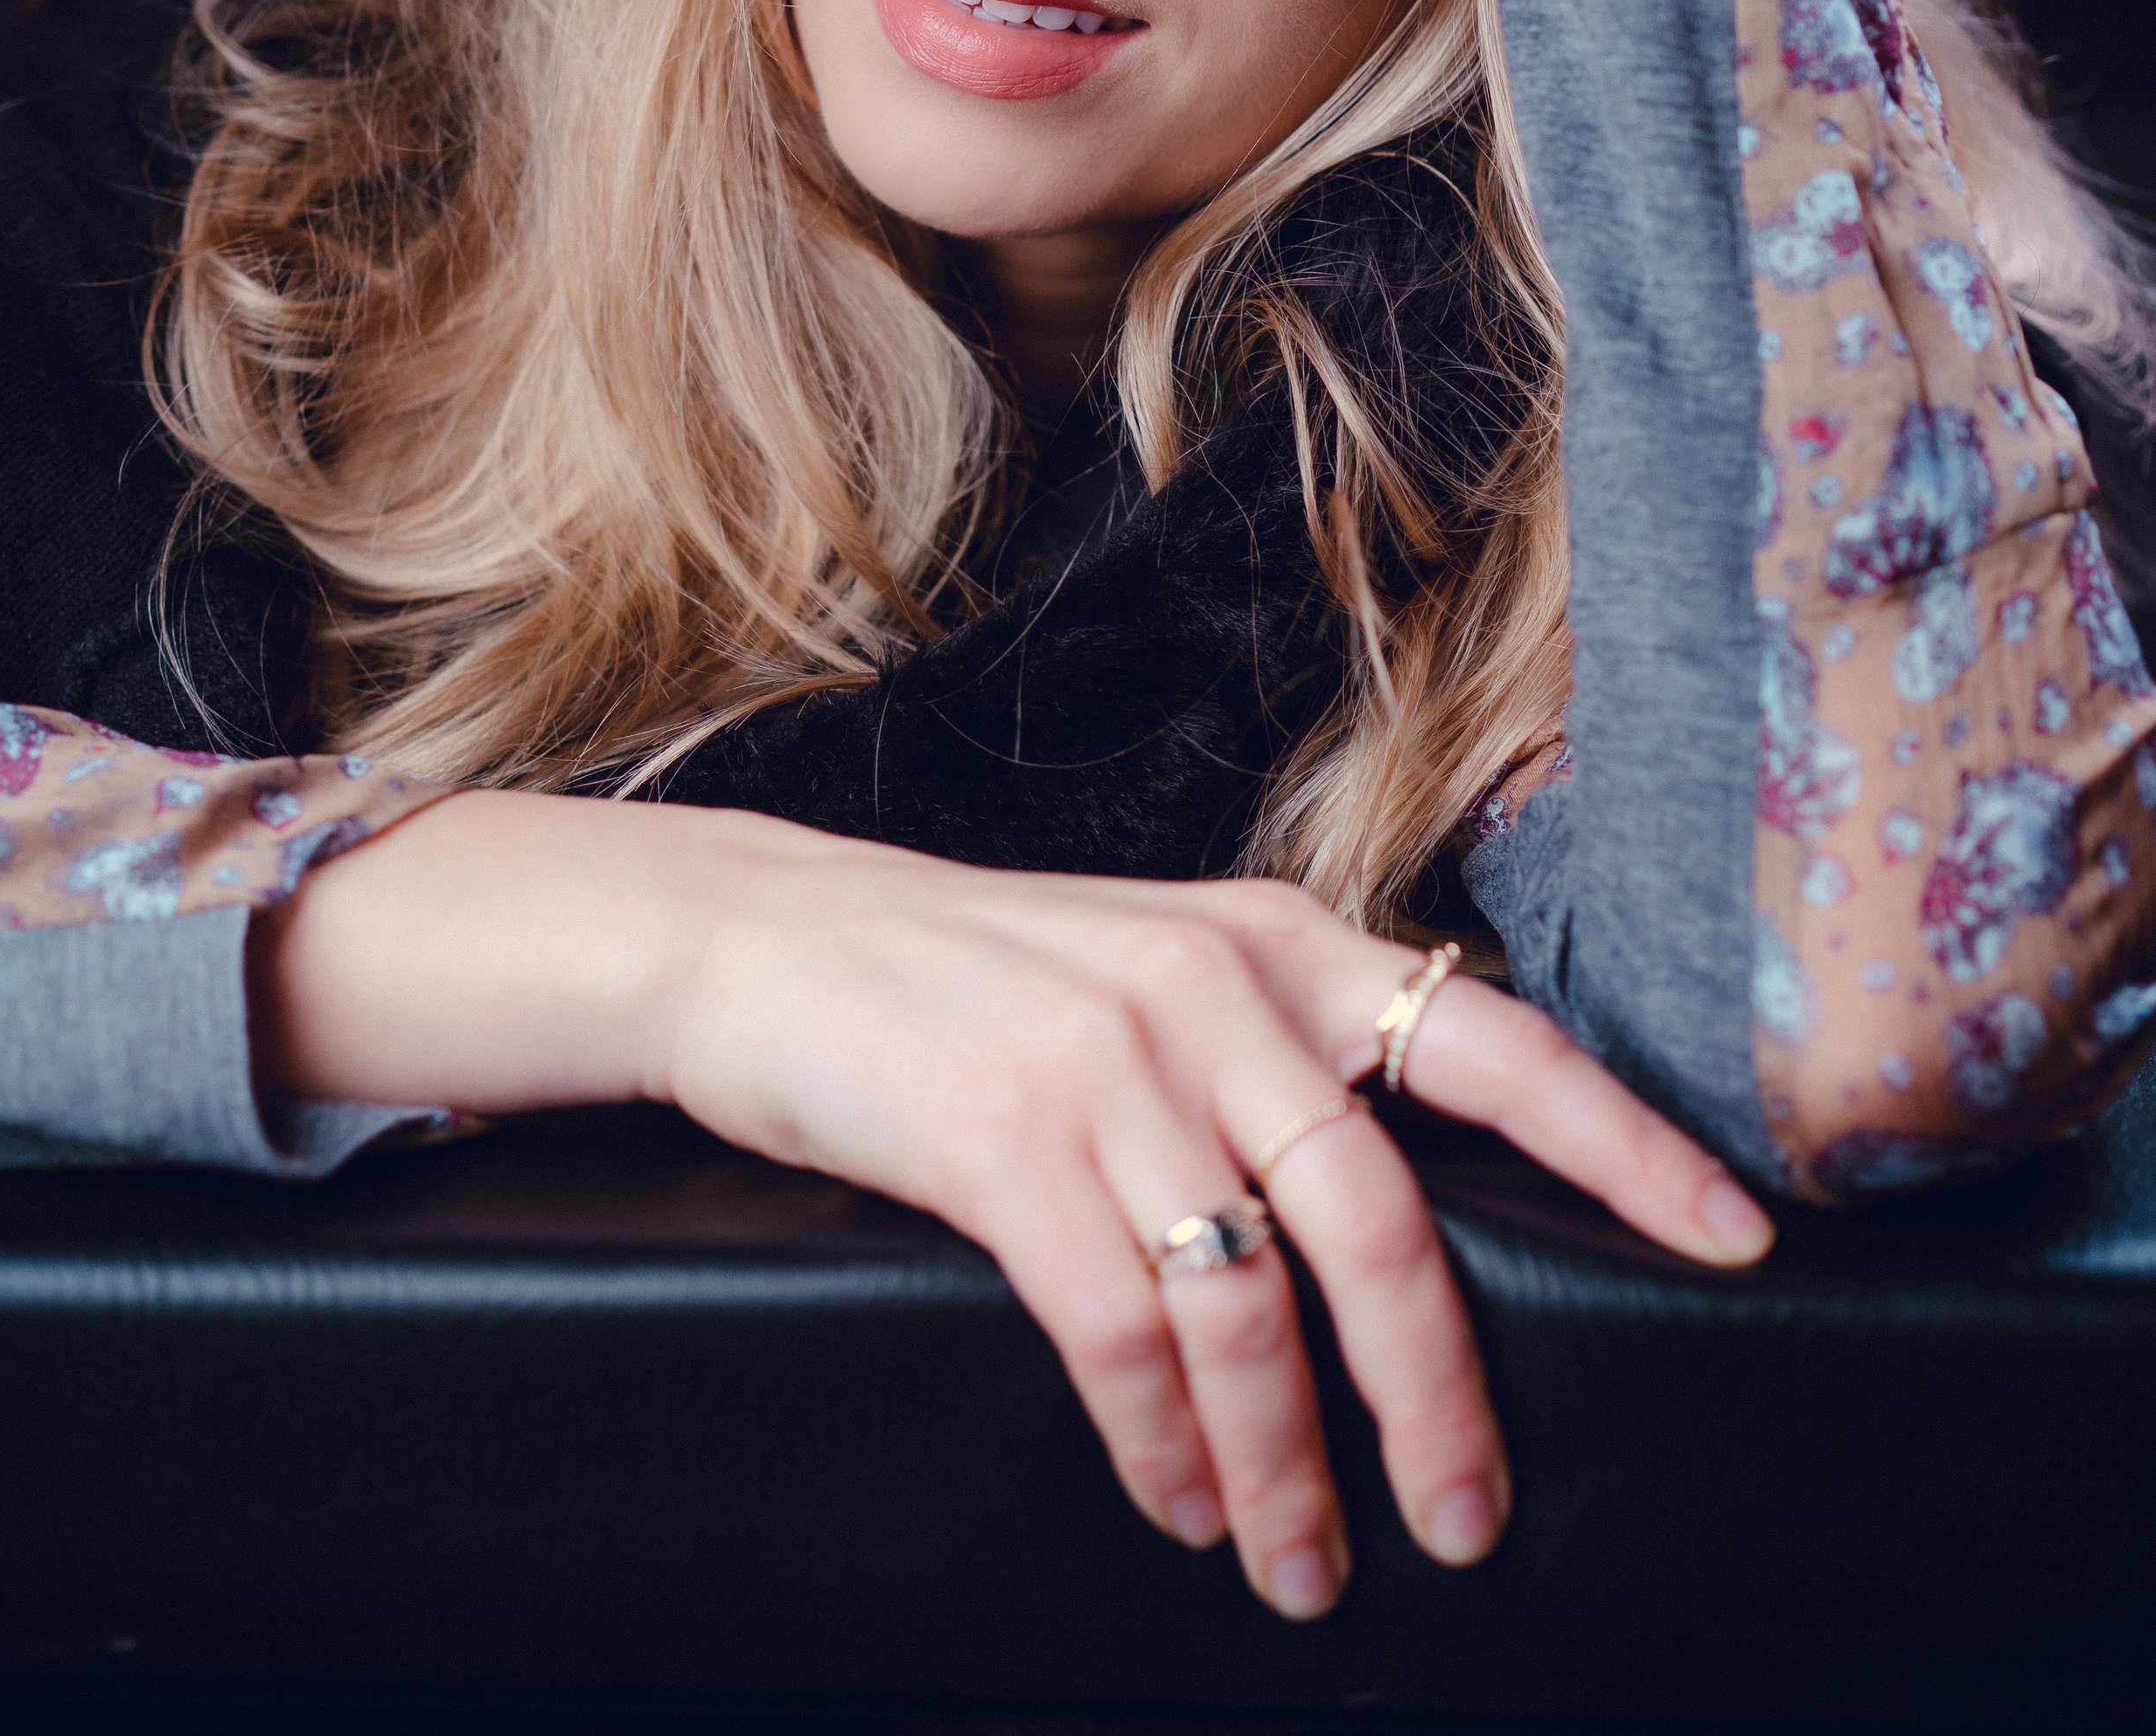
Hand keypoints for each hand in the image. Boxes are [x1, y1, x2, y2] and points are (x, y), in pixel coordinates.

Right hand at [259, 796, 1774, 1621]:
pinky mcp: (1001, 1135)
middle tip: (1468, 1522)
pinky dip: (1162, 1446)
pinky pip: (1125, 1330)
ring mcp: (1107, 1058)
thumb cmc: (977, 982)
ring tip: (1304, 1564)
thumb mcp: (1154, 972)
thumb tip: (1404, 1236)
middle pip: (1386, 1224)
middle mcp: (1214, 989)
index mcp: (1278, 944)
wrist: (767, 940)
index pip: (1497, 1043)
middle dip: (1443, 1397)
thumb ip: (1277, 1060)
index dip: (1626, 1144)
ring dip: (1288, 1464)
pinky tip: (1175, 1503)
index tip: (1736, 1239)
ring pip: (1255, 1304)